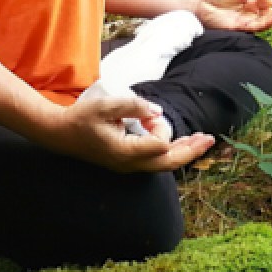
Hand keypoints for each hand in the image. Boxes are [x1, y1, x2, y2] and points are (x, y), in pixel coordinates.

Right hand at [42, 83, 213, 172]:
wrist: (60, 134)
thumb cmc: (81, 118)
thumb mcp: (106, 105)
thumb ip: (133, 105)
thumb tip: (157, 111)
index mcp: (124, 152)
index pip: (158, 146)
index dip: (160, 128)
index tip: (148, 114)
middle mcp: (129, 164)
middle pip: (168, 163)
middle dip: (191, 151)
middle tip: (210, 139)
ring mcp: (128, 166)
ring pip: (163, 165)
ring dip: (183, 152)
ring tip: (202, 141)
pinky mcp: (127, 163)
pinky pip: (155, 162)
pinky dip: (170, 152)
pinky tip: (181, 143)